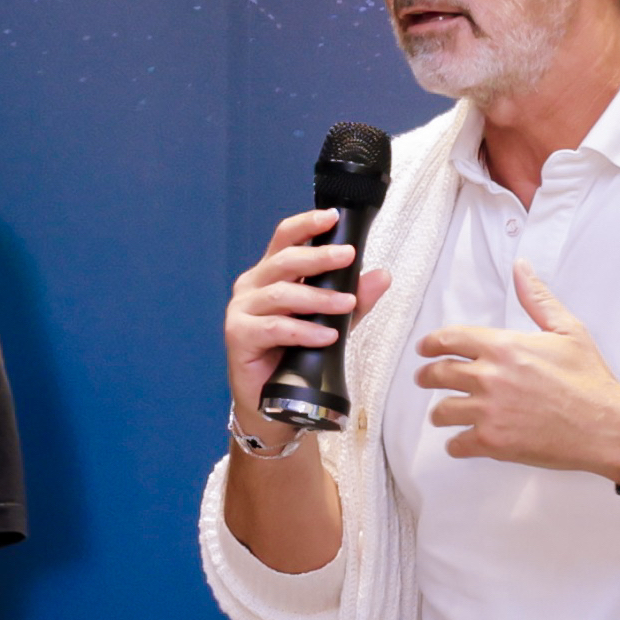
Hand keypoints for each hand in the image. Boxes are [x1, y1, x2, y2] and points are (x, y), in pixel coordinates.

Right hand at [224, 207, 387, 421]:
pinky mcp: (238, 336)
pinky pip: (274, 328)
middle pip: (284, 261)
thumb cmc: (294, 356)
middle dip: (319, 257)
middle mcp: (252, 287)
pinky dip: (303, 330)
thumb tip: (381, 275)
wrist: (270, 403)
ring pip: (281, 295)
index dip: (306, 225)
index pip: (284, 239)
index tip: (332, 217)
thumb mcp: (332, 322)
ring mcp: (241, 311)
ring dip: (318, 298)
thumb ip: (354, 298)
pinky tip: (326, 335)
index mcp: (270, 275)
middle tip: (348, 257)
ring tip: (346, 304)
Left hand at [411, 266, 619, 476]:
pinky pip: (457, 444)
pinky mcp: (493, 442)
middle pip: (438, 373)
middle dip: (427, 376)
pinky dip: (456, 443)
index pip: (450, 339)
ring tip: (444, 414)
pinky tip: (462, 441)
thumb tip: (521, 268)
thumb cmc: (589, 379)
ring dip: (441, 413)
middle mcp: (490, 376)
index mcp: (503, 346)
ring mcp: (488, 411)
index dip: (431, 343)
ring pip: (442, 411)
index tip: (425, 348)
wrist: (604, 425)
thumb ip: (537, 298)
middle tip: (425, 379)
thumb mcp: (566, 330)